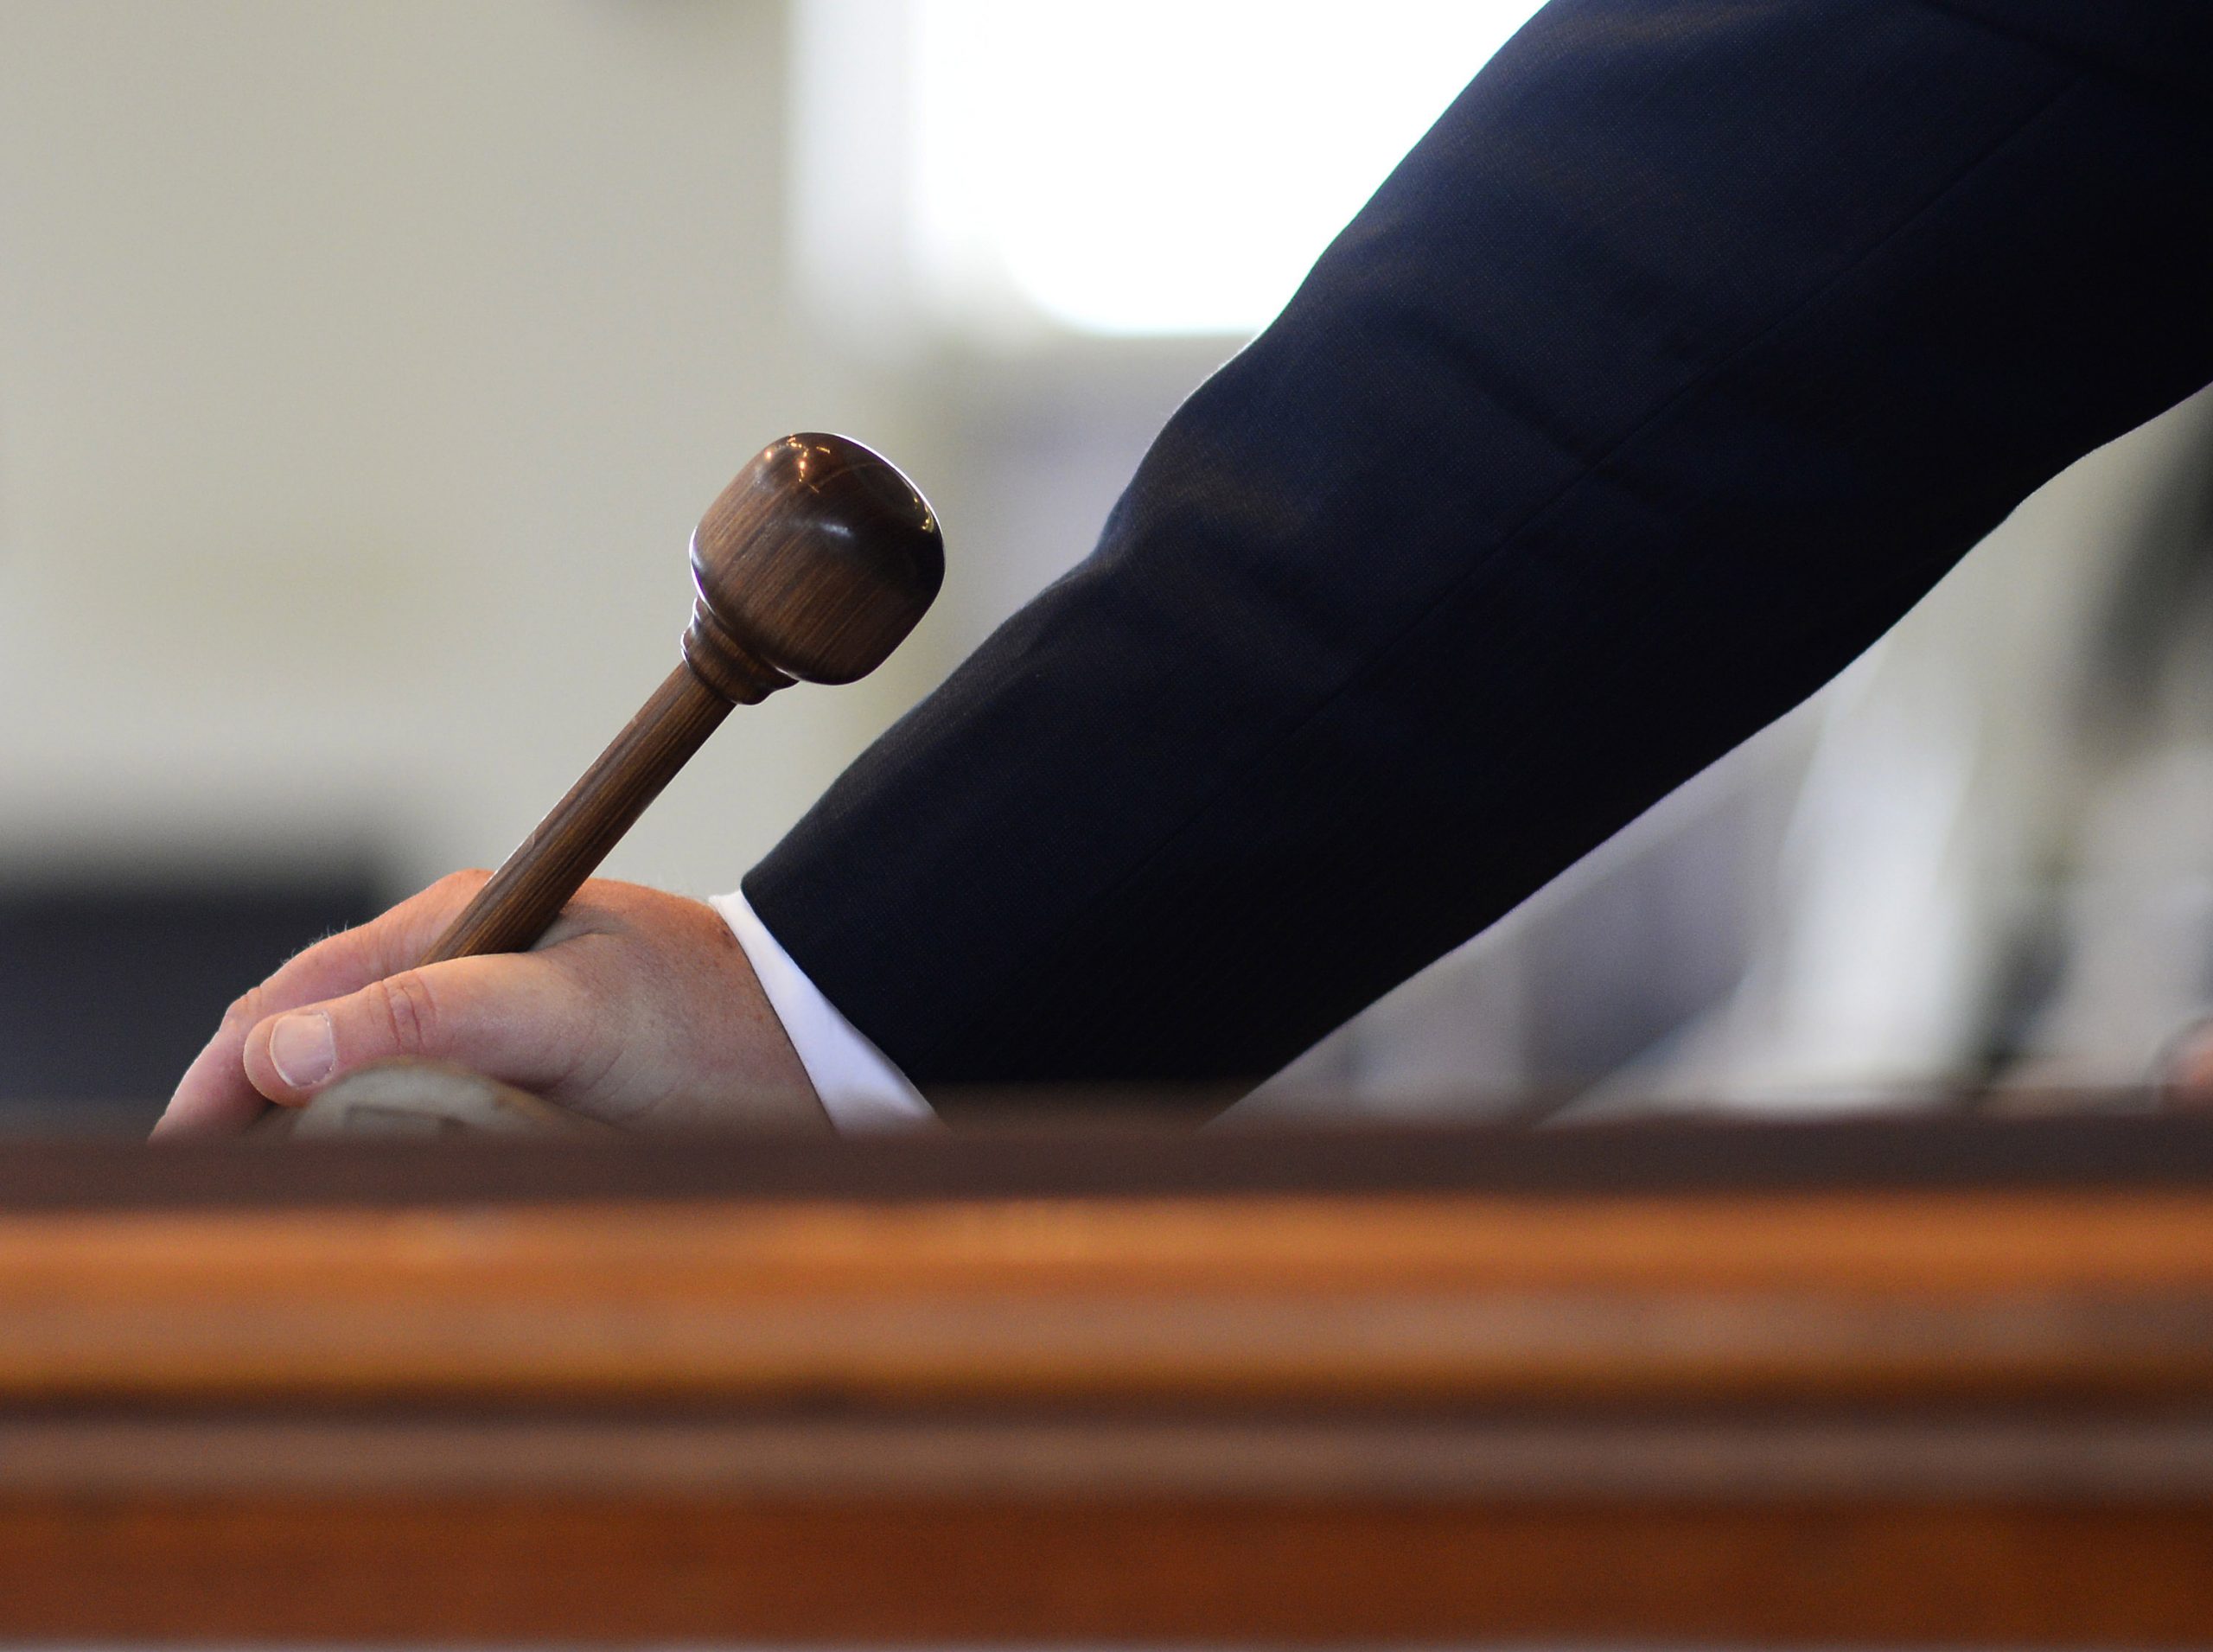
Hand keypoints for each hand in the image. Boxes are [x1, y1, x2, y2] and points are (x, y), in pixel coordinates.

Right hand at [155, 873, 824, 1138]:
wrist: (818, 1033)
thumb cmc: (706, 1021)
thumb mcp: (568, 1018)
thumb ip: (430, 1021)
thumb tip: (277, 1053)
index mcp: (454, 922)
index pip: (291, 999)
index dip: (220, 1081)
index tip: (175, 1166)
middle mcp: (462, 951)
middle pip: (309, 1028)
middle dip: (240, 1105)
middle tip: (192, 1200)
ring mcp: (493, 999)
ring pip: (356, 1063)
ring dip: (297, 1124)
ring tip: (252, 1199)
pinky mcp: (528, 1049)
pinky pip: (416, 1087)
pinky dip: (365, 1132)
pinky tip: (354, 1176)